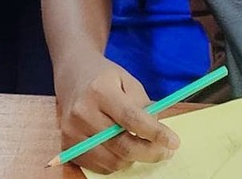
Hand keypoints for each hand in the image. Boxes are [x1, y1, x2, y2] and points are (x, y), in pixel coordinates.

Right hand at [56, 58, 175, 173]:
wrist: (73, 75)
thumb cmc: (105, 78)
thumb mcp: (128, 80)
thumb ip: (144, 106)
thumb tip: (157, 134)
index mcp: (99, 91)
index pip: (131, 118)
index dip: (155, 133)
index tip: (174, 142)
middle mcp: (82, 113)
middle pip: (122, 145)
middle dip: (150, 152)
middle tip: (166, 151)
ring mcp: (72, 131)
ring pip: (113, 161)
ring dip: (133, 158)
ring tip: (139, 144)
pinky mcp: (67, 145)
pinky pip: (100, 166)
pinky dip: (116, 161)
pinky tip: (120, 146)